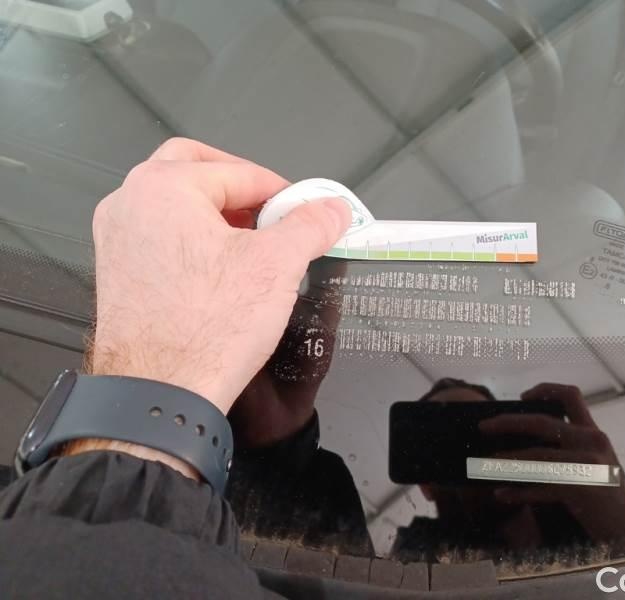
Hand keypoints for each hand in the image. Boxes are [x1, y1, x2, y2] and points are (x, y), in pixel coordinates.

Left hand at [89, 138, 350, 414]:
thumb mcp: (278, 265)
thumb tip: (332, 209)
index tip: (306, 211)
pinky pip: (161, 235)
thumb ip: (310, 225)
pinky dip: (194, 238)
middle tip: (273, 212)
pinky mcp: (119, 272)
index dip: (282, 191)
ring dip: (217, 212)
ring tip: (254, 244)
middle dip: (240, 186)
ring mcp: (118, 239)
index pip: (238, 172)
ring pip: (175, 203)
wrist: (161, 393)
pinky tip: (224, 270)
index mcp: (163, 187)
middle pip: (194, 168)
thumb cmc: (207, 328)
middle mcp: (130, 204)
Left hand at [479, 383, 624, 554]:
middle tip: (483, 426)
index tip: (522, 397)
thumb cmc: (606, 499)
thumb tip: (522, 442)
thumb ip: (569, 448)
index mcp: (594, 433)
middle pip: (542, 422)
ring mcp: (588, 464)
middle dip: (508, 422)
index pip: (571, 394)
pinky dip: (518, 491)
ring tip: (486, 463)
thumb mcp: (593, 464)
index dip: (544, 389)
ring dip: (506, 460)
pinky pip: (540, 487)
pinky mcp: (582, 488)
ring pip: (536, 455)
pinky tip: (501, 495)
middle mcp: (592, 442)